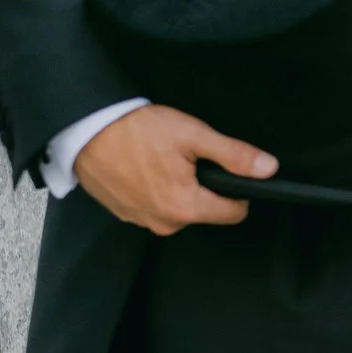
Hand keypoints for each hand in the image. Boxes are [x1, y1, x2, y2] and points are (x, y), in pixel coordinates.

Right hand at [73, 103, 276, 233]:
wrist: (84, 130)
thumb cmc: (135, 130)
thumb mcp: (192, 135)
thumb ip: (233, 155)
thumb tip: (267, 169)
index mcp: (186, 207)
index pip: (234, 213)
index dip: (237, 190)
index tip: (223, 168)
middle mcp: (164, 222)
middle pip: (205, 210)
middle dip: (203, 185)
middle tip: (183, 156)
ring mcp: (142, 220)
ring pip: (179, 208)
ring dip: (177, 186)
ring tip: (159, 159)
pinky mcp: (125, 214)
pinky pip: (154, 206)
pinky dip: (154, 189)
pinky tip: (143, 166)